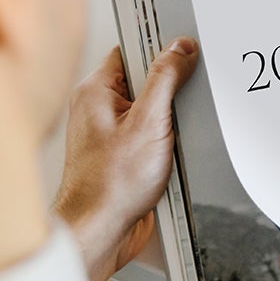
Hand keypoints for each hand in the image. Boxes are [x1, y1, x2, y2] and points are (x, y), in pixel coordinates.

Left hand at [54, 40, 198, 280]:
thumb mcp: (149, 122)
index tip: (184, 50)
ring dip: (172, 119)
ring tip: (173, 135)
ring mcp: (111, 133)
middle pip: (146, 80)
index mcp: (95, 92)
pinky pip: (153, 134)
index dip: (159, 48)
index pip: (131, 50)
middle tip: (181, 102)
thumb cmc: (111, 184)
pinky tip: (172, 153)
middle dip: (171, 89)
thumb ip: (165, 79)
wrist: (101, 231)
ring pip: (152, 109)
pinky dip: (168, 140)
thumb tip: (179, 49)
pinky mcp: (124, 154)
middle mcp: (99, 110)